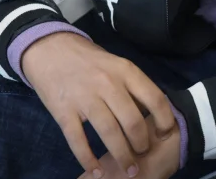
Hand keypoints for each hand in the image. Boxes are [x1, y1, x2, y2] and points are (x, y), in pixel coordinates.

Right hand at [23, 32, 176, 177]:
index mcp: (126, 71)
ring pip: (109, 133)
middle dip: (142, 144)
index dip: (164, 120)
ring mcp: (85, 98)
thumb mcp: (117, 64)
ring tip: (130, 169)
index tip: (165, 135)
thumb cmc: (89, 60)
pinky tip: (97, 170)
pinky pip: (78, 140)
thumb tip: (153, 112)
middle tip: (143, 155)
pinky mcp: (63, 111)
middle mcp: (108, 84)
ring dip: (122, 155)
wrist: (50, 49)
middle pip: (132, 121)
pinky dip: (88, 158)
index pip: (155, 99)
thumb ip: (133, 85)